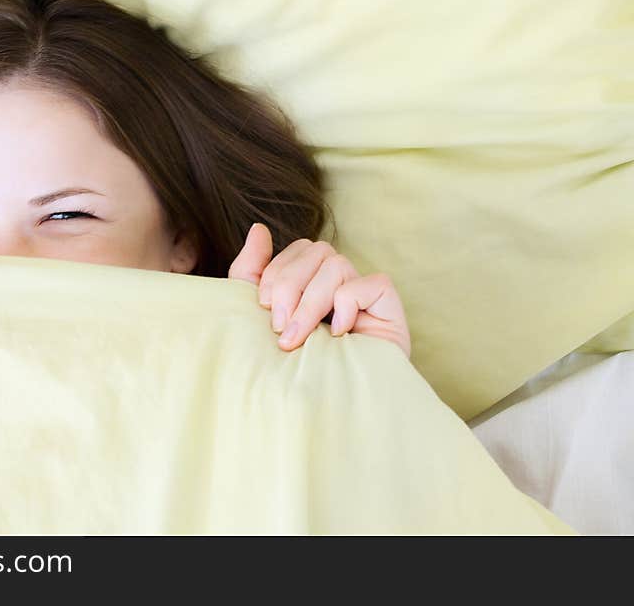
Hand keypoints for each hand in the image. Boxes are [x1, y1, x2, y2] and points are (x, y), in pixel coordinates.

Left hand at [228, 223, 410, 356]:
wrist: (323, 412)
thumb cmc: (291, 367)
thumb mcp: (258, 316)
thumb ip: (251, 272)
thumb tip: (258, 229)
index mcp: (313, 282)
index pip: (298, 249)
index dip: (276, 271)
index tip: (262, 307)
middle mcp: (340, 283)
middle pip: (317, 251)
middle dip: (289, 285)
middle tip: (279, 326)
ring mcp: (365, 295)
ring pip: (338, 265)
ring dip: (312, 302)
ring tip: (300, 339)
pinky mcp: (389, 308)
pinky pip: (370, 283)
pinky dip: (347, 305)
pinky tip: (338, 336)